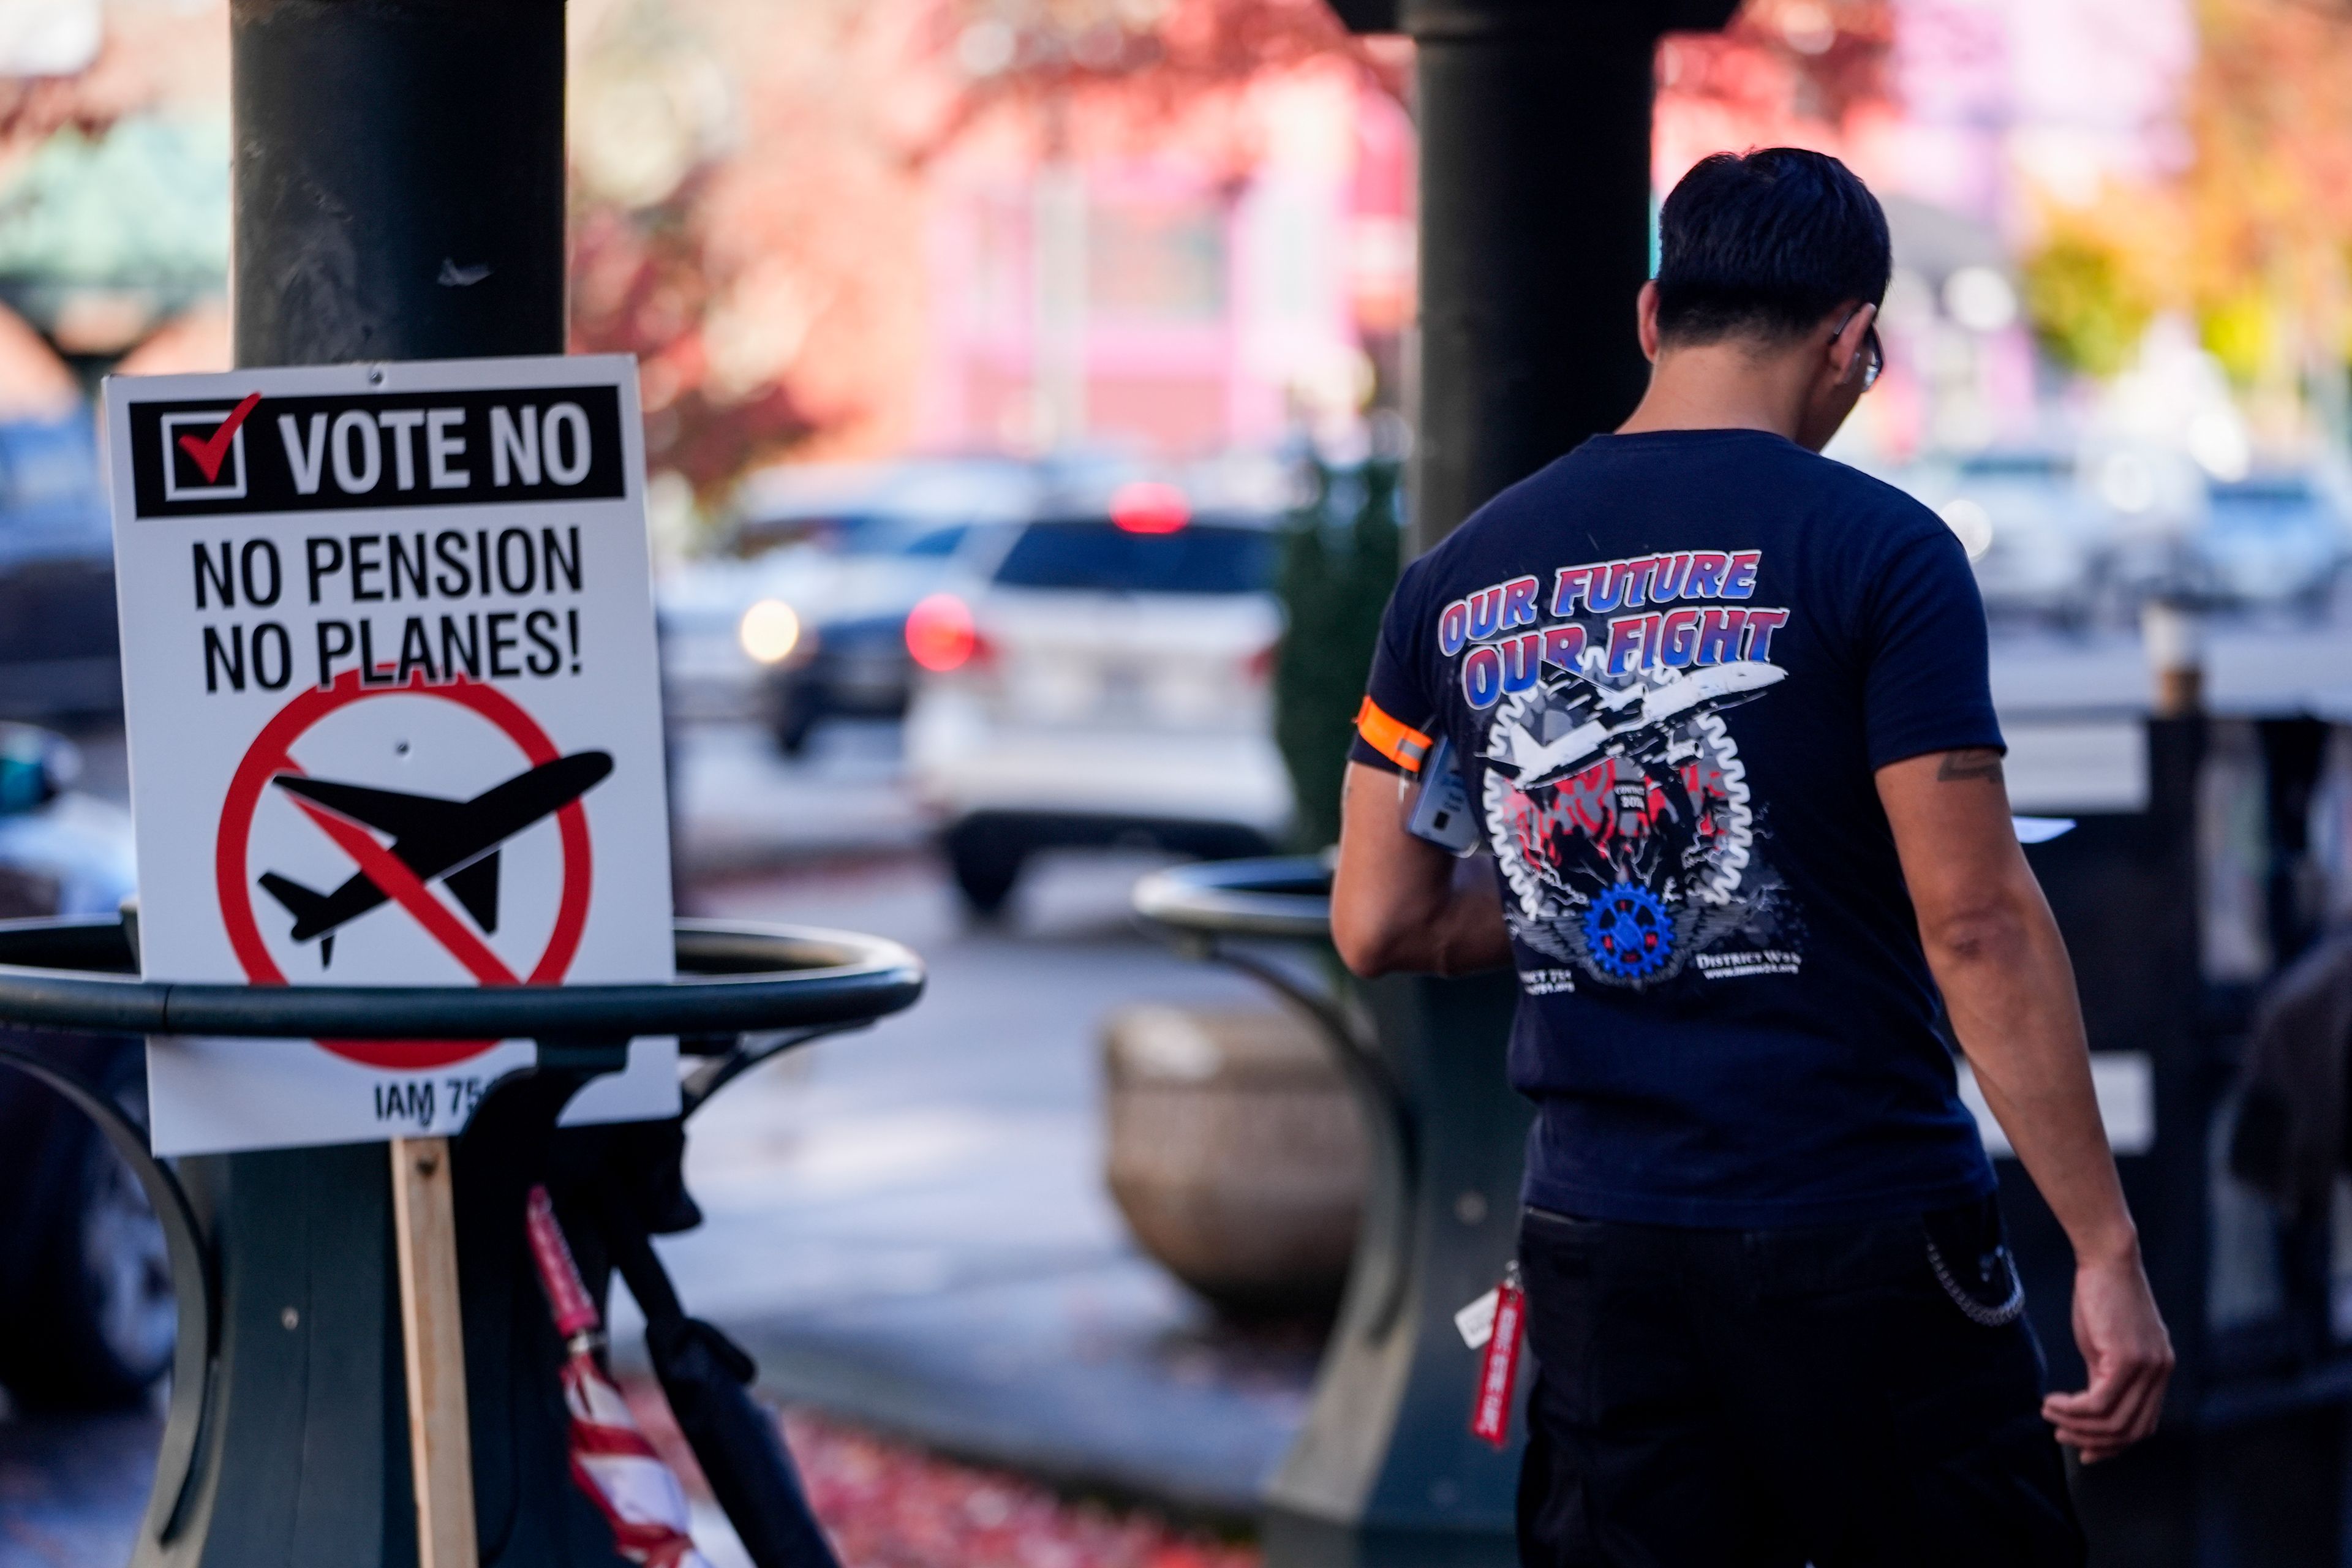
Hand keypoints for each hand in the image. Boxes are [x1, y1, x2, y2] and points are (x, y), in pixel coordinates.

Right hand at [2043, 1248, 2172, 1462]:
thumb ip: (2105, 1375)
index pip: (2143, 1425)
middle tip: (2061, 1434)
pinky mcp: (2128, 1359)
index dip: (2113, 1445)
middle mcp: (2160, 1373)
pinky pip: (2099, 1402)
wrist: (2107, 1258)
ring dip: (2078, 1426)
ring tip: (2050, 1414)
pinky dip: (2073, 1409)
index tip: (2084, 1451)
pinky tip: (2053, 1401)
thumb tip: (2090, 1408)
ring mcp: (2148, 1368)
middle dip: (2094, 1441)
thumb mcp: (2106, 1343)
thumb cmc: (2101, 1294)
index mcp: (2159, 1371)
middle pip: (2132, 1431)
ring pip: (2115, 1422)